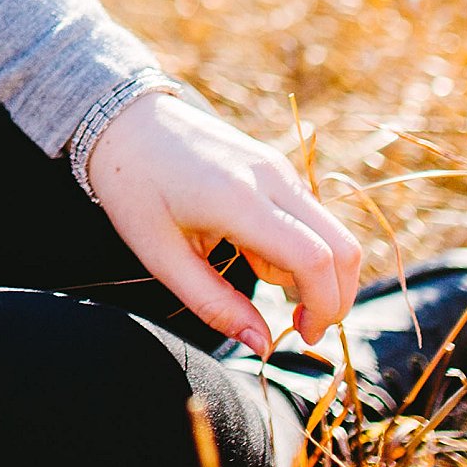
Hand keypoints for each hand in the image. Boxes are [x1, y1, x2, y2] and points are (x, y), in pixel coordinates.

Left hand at [82, 87, 362, 351]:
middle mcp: (270, 177)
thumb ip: (213, 304)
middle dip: (336, 297)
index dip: (323, 307)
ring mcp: (279, 167)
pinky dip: (300, 247)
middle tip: (301, 326)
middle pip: (343, 246)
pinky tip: (252, 249)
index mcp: (237, 199)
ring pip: (331, 232)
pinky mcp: (278, 166)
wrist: (123, 121)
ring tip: (250, 269)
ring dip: (313, 272)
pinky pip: (310, 216)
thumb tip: (262, 345)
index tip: (303, 337)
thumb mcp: (160, 256)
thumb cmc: (133, 190)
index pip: (314, 258)